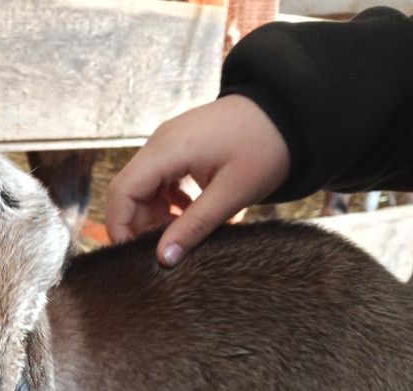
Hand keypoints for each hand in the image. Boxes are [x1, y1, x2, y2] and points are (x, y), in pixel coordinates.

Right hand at [105, 95, 290, 265]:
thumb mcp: (232, 193)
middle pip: (129, 192)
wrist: (291, 109)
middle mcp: (160, 143)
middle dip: (141, 225)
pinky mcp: (181, 147)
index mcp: (167, 150)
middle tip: (167, 249)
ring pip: (144, 188)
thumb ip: (194, 226)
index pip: (122, 192)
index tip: (134, 255)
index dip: (120, 226)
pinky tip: (192, 214)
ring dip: (156, 215)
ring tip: (183, 234)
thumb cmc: (267, 147)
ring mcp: (169, 143)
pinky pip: (161, 180)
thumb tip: (163, 259)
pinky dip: (169, 202)